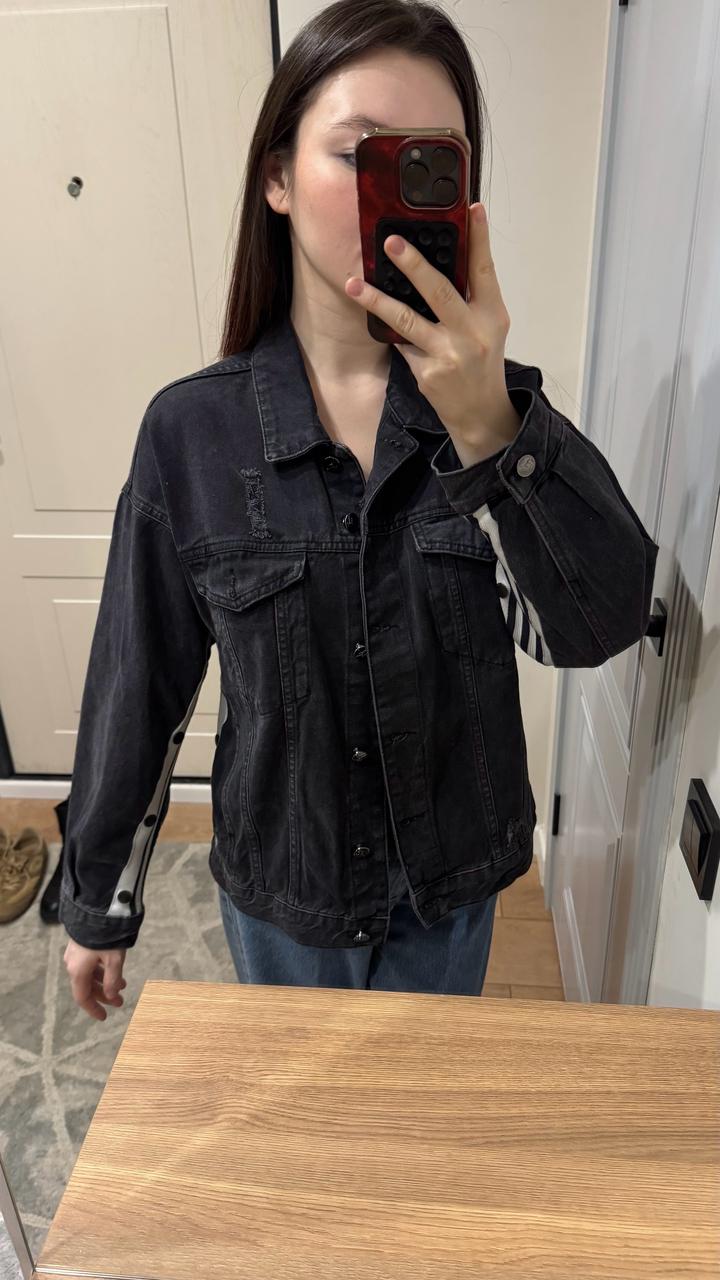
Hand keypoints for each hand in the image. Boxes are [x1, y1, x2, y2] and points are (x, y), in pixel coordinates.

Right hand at [64, 939, 127, 1020]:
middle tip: (120, 1001)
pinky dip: (101, 970)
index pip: (83, 998)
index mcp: (78, 971)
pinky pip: (89, 964)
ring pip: (89, 975)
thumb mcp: (114, 960)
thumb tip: (113, 996)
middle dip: (104, 995)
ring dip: (105, 982)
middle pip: (87, 987)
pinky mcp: (81, 943)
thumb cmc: (106, 936)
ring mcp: (75, 953)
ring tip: (123, 984)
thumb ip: (113, 980)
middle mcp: (73, 964)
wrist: (97, 909)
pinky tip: (114, 969)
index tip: (104, 1017)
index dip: (93, 1009)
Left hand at [344, 203, 515, 445]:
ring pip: (407, 321)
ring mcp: (448, 354)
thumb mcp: (489, 326)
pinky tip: (370, 315)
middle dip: (413, 265)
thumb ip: (470, 297)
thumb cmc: (482, 361)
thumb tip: (439, 260)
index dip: (479, 238)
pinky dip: (388, 329)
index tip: (472, 208)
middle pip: (440, 292)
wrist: (480, 412)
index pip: (485, 270)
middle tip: (391, 242)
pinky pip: (401, 343)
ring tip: (353, 284)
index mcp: (492, 314)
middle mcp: (472, 332)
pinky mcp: (427, 373)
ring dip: (377, 301)